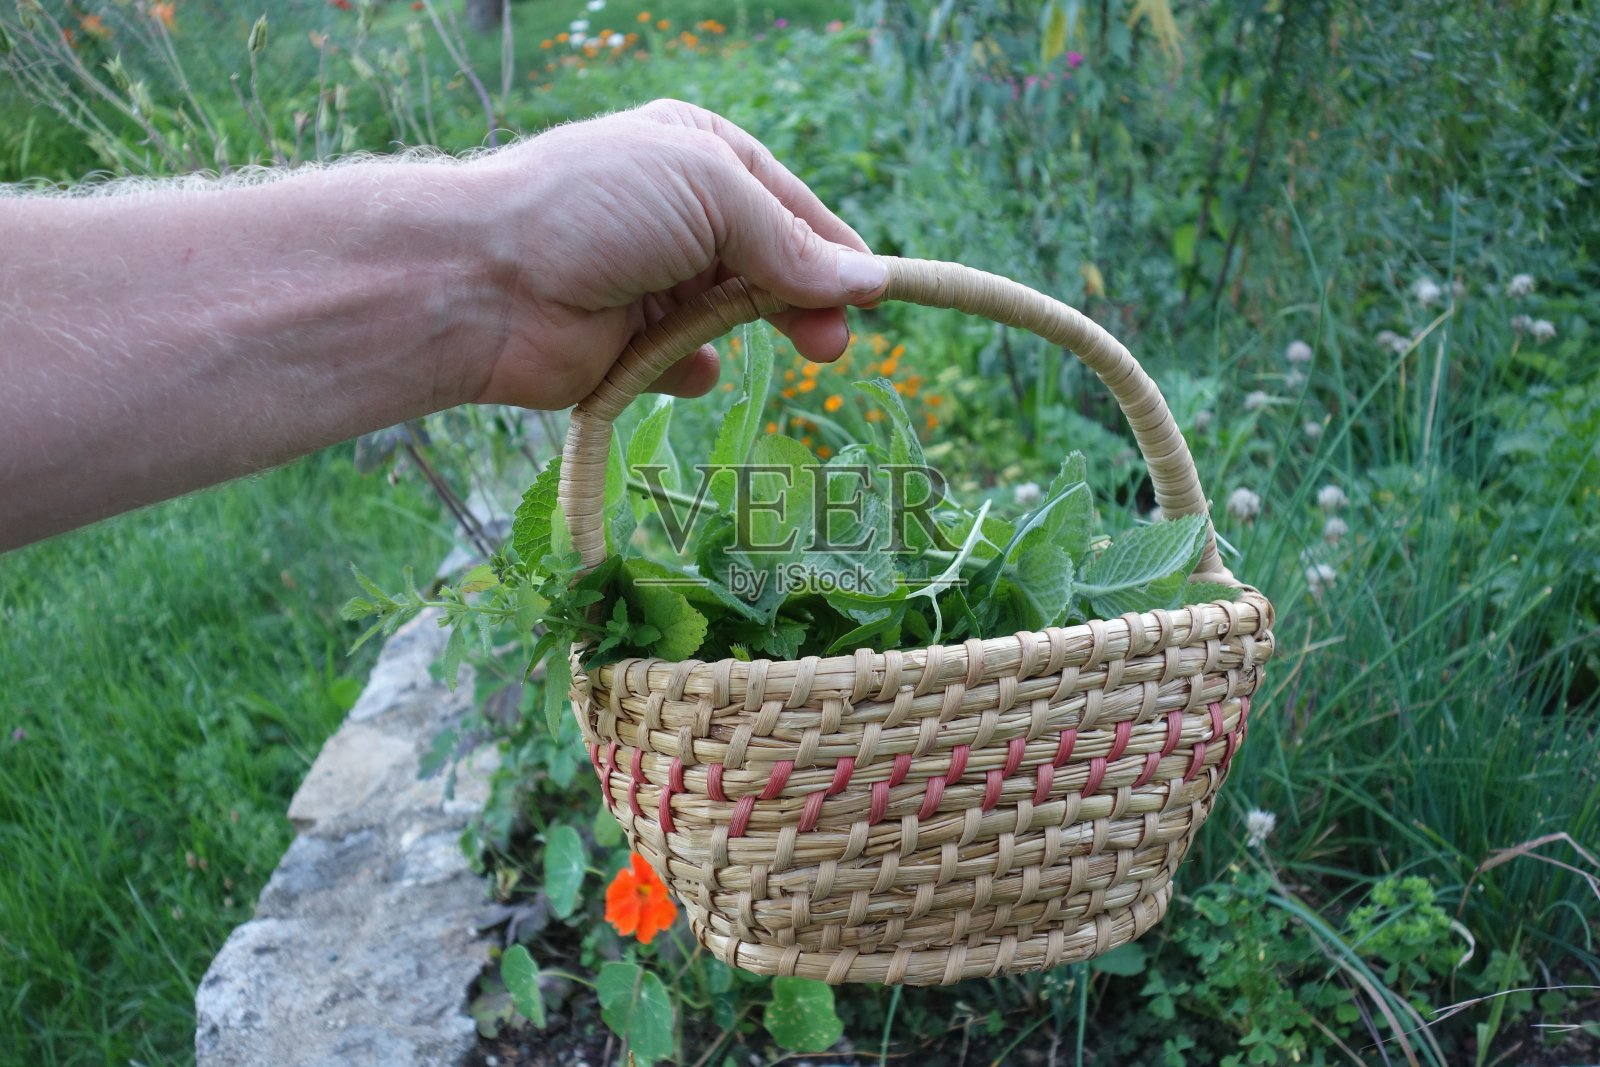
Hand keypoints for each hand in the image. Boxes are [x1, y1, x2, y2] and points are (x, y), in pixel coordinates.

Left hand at [458, 99, 887, 408]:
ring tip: (779, 355)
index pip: (792, 207)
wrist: (484, 280)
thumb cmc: (598, 207)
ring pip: (735, 318)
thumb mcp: (711, 193)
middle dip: (807, 302)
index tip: (879, 295)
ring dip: (754, 333)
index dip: (837, 252)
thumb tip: (868, 280)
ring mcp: (654, 283)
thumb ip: (790, 242)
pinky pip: (687, 364)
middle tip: (833, 345)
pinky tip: (683, 367)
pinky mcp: (630, 347)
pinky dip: (692, 369)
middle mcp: (679, 216)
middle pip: (772, 266)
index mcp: (699, 156)